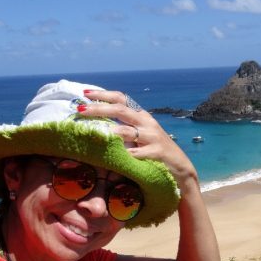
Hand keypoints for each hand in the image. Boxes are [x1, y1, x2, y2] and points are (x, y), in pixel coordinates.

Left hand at [78, 89, 197, 188]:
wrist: (181, 168)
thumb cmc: (156, 152)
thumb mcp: (142, 136)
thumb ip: (125, 128)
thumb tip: (98, 124)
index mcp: (141, 116)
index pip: (121, 98)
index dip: (103, 95)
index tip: (85, 93)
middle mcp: (147, 123)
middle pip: (120, 110)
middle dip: (98, 109)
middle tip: (80, 110)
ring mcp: (153, 138)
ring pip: (127, 131)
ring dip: (109, 132)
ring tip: (93, 133)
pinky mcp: (157, 153)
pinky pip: (137, 153)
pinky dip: (125, 154)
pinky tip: (114, 157)